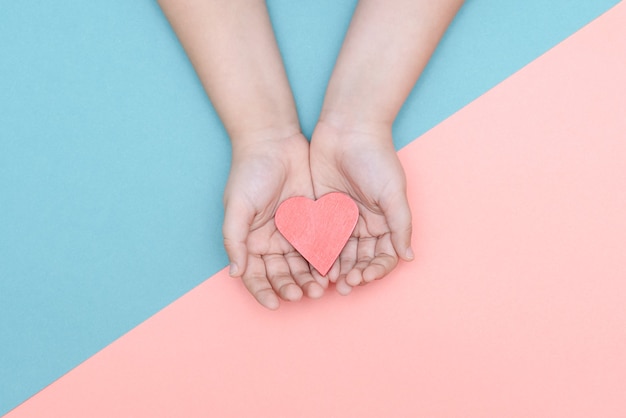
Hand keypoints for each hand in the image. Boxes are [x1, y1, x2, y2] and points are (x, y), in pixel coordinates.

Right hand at [223, 132, 326, 308]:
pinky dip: (324, 260)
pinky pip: (319, 246)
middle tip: (305, 294)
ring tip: (320, 288)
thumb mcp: (237, 206)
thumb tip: (234, 272)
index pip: (255, 276)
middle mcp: (272, 242)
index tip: (275, 304)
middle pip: (282, 275)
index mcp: (250, 242)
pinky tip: (332, 270)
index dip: (263, 292)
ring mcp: (293, 233)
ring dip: (310, 279)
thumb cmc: (249, 172)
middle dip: (292, 287)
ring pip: (302, 265)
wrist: (274, 142)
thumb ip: (235, 240)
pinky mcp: (313, 222)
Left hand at [309, 121, 413, 294]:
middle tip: (344, 286)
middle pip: (360, 259)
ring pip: (338, 253)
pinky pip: (319, 237)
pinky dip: (317, 253)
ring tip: (326, 281)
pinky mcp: (321, 212)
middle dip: (354, 274)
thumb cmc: (376, 158)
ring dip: (335, 269)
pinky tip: (312, 264)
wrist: (348, 129)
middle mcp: (364, 224)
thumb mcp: (393, 192)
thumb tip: (408, 257)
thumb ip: (400, 225)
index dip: (375, 270)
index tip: (363, 277)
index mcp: (385, 222)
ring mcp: (341, 219)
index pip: (383, 256)